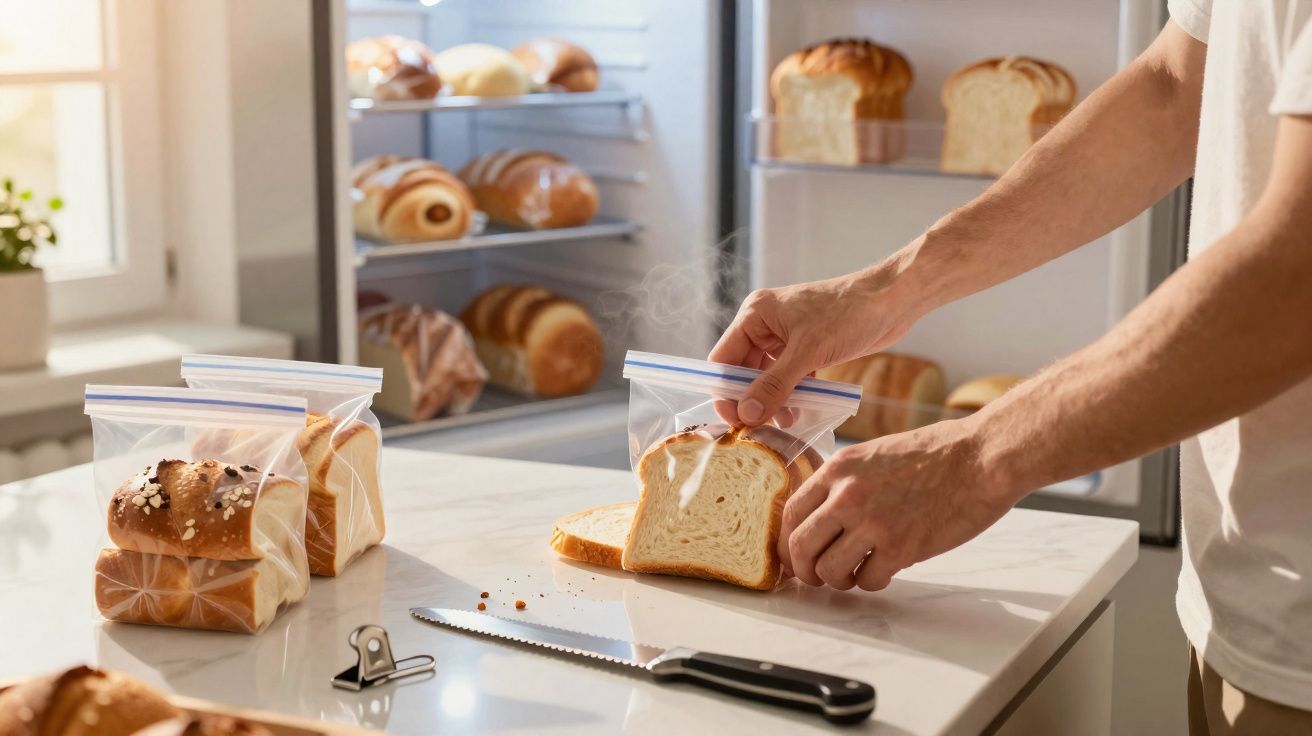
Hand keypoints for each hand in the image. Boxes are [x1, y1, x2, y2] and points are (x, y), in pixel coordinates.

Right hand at [709, 269, 919, 425]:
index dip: (725, 392)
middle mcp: (765, 325)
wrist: (893, 301)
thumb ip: (774, 384)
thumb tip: (746, 414)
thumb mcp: (808, 352)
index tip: (736, 422)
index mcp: (755, 314)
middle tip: (763, 428)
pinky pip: (788, 377)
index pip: (723, 359)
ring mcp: (785, 337)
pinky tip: (800, 412)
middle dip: (753, 399)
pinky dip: (792, 394)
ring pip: (766, 377)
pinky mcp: (805, 348)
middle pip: (743, 371)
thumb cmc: (849, 314)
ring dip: (773, 400)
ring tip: (787, 421)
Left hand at [779, 419, 1015, 590]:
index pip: (790, 513)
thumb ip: (845, 482)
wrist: (981, 458)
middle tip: (817, 576)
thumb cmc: (936, 454)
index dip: (787, 542)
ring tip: (854, 573)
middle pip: (800, 547)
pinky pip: (867, 581)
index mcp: (838, 468)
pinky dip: (871, 582)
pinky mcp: (900, 548)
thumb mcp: (874, 454)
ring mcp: (872, 523)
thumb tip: (822, 516)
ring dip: (838, 580)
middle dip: (804, 570)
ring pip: (828, 570)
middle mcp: (847, 495)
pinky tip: (884, 570)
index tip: (794, 555)